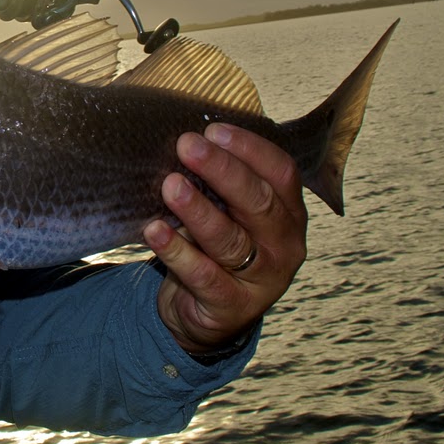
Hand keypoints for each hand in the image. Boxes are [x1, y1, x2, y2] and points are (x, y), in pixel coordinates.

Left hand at [144, 122, 307, 356]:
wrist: (207, 313)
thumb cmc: (216, 247)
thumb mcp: (228, 213)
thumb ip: (218, 183)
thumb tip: (185, 139)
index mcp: (288, 213)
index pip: (281, 173)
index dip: (250, 149)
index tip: (213, 130)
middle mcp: (284, 245)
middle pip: (257, 202)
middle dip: (221, 170)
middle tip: (186, 145)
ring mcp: (263, 279)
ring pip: (230, 240)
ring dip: (198, 210)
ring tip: (170, 186)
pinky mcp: (233, 306)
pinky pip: (204, 276)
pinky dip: (177, 251)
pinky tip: (154, 230)